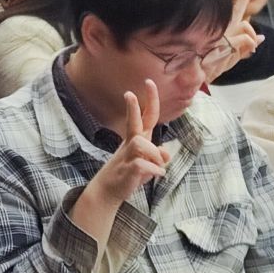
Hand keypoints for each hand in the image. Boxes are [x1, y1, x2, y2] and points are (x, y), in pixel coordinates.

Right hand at [73, 81, 168, 240]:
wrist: (108, 191)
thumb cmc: (130, 172)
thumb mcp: (148, 163)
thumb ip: (159, 156)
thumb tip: (165, 152)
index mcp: (138, 138)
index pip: (146, 116)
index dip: (149, 100)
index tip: (148, 82)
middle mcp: (132, 144)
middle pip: (134, 123)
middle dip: (132, 107)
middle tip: (129, 93)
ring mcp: (127, 156)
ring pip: (142, 144)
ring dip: (155, 156)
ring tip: (158, 168)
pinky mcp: (127, 170)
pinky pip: (144, 164)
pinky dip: (155, 170)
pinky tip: (158, 175)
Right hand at [200, 0, 262, 81]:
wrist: (199, 75)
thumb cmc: (213, 66)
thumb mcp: (233, 57)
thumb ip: (247, 47)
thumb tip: (262, 38)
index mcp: (223, 30)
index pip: (234, 11)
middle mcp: (222, 28)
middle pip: (238, 10)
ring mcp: (222, 32)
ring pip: (245, 25)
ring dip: (252, 37)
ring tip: (251, 48)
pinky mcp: (225, 40)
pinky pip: (245, 38)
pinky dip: (250, 43)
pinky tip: (250, 49)